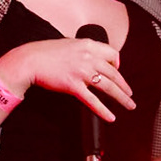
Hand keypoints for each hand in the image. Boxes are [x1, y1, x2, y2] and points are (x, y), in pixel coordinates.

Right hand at [0, 38, 135, 122]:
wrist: (30, 60)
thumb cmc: (46, 53)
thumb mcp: (70, 44)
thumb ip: (84, 50)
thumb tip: (94, 59)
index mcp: (88, 45)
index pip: (113, 54)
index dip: (118, 64)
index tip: (118, 72)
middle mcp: (88, 57)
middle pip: (114, 73)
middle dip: (124, 86)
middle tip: (130, 95)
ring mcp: (82, 72)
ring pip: (108, 87)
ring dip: (121, 98)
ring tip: (129, 105)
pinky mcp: (73, 85)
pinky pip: (92, 100)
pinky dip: (103, 110)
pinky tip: (111, 117)